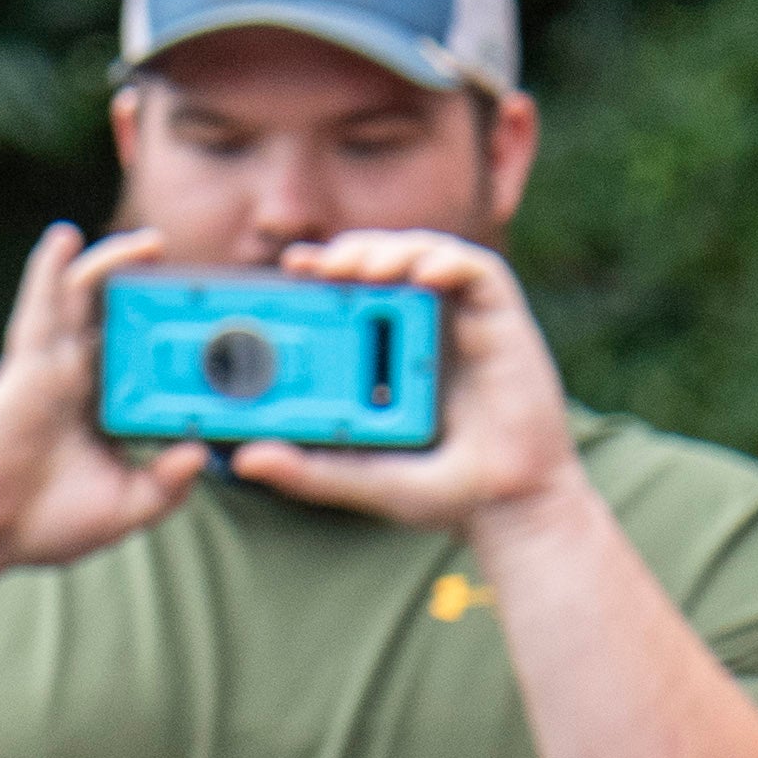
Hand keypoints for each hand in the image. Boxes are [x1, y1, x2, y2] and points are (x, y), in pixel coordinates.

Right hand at [0, 225, 210, 577]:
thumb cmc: (43, 524)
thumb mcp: (124, 508)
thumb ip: (166, 487)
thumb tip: (202, 453)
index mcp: (102, 408)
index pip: (144, 361)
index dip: (178, 340)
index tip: (224, 324)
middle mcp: (78, 380)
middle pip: (117, 319)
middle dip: (151, 290)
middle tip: (197, 272)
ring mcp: (50, 369)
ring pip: (83, 301)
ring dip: (113, 265)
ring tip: (152, 243)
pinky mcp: (24, 368)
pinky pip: (39, 310)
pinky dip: (48, 271)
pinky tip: (62, 237)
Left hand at [229, 229, 577, 532]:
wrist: (511, 508)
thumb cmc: (442, 490)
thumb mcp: (364, 479)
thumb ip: (309, 471)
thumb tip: (246, 460)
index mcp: (387, 352)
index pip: (351, 294)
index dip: (322, 272)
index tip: (289, 269)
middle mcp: (424, 327)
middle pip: (383, 262)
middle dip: (350, 252)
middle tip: (318, 265)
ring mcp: (463, 321)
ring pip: (425, 255)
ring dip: (391, 250)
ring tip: (361, 266)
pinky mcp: (502, 321)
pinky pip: (478, 272)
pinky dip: (449, 262)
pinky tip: (424, 273)